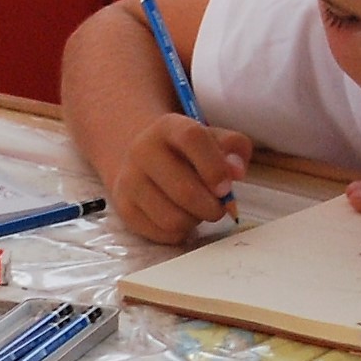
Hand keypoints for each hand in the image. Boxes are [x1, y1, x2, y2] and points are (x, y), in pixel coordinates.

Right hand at [113, 115, 252, 242]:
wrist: (142, 159)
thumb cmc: (188, 152)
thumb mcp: (214, 139)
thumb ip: (234, 148)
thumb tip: (236, 172)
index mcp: (168, 127)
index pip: (191, 138)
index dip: (214, 166)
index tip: (226, 188)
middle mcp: (142, 150)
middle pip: (184, 191)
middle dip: (211, 207)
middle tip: (219, 207)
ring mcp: (129, 181)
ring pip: (172, 219)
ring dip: (195, 221)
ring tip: (197, 211)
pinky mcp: (124, 208)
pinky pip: (162, 234)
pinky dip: (180, 232)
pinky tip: (181, 217)